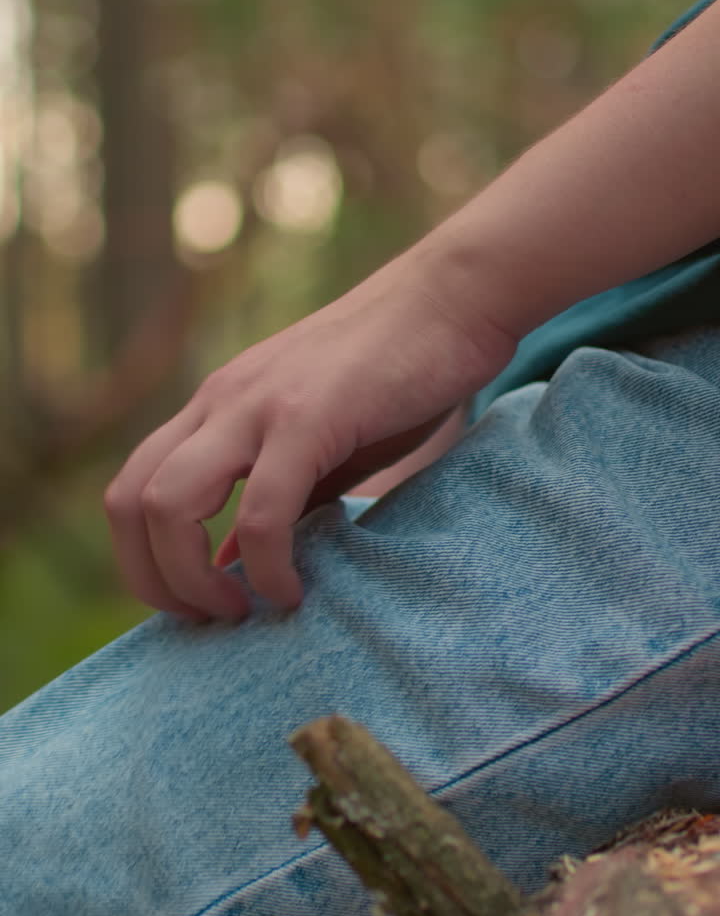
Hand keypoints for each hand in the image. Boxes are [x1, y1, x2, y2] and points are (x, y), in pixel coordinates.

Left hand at [104, 255, 515, 620]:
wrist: (453, 297)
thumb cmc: (397, 374)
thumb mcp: (320, 444)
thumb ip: (272, 499)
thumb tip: (230, 567)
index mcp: (216, 406)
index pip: (131, 490)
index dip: (145, 561)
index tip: (199, 602)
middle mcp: (220, 401)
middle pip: (128, 502)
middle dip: (153, 580)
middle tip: (210, 618)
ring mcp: (257, 404)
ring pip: (168, 504)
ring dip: (190, 579)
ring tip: (245, 609)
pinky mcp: (308, 415)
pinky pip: (260, 509)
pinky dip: (267, 565)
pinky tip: (295, 589)